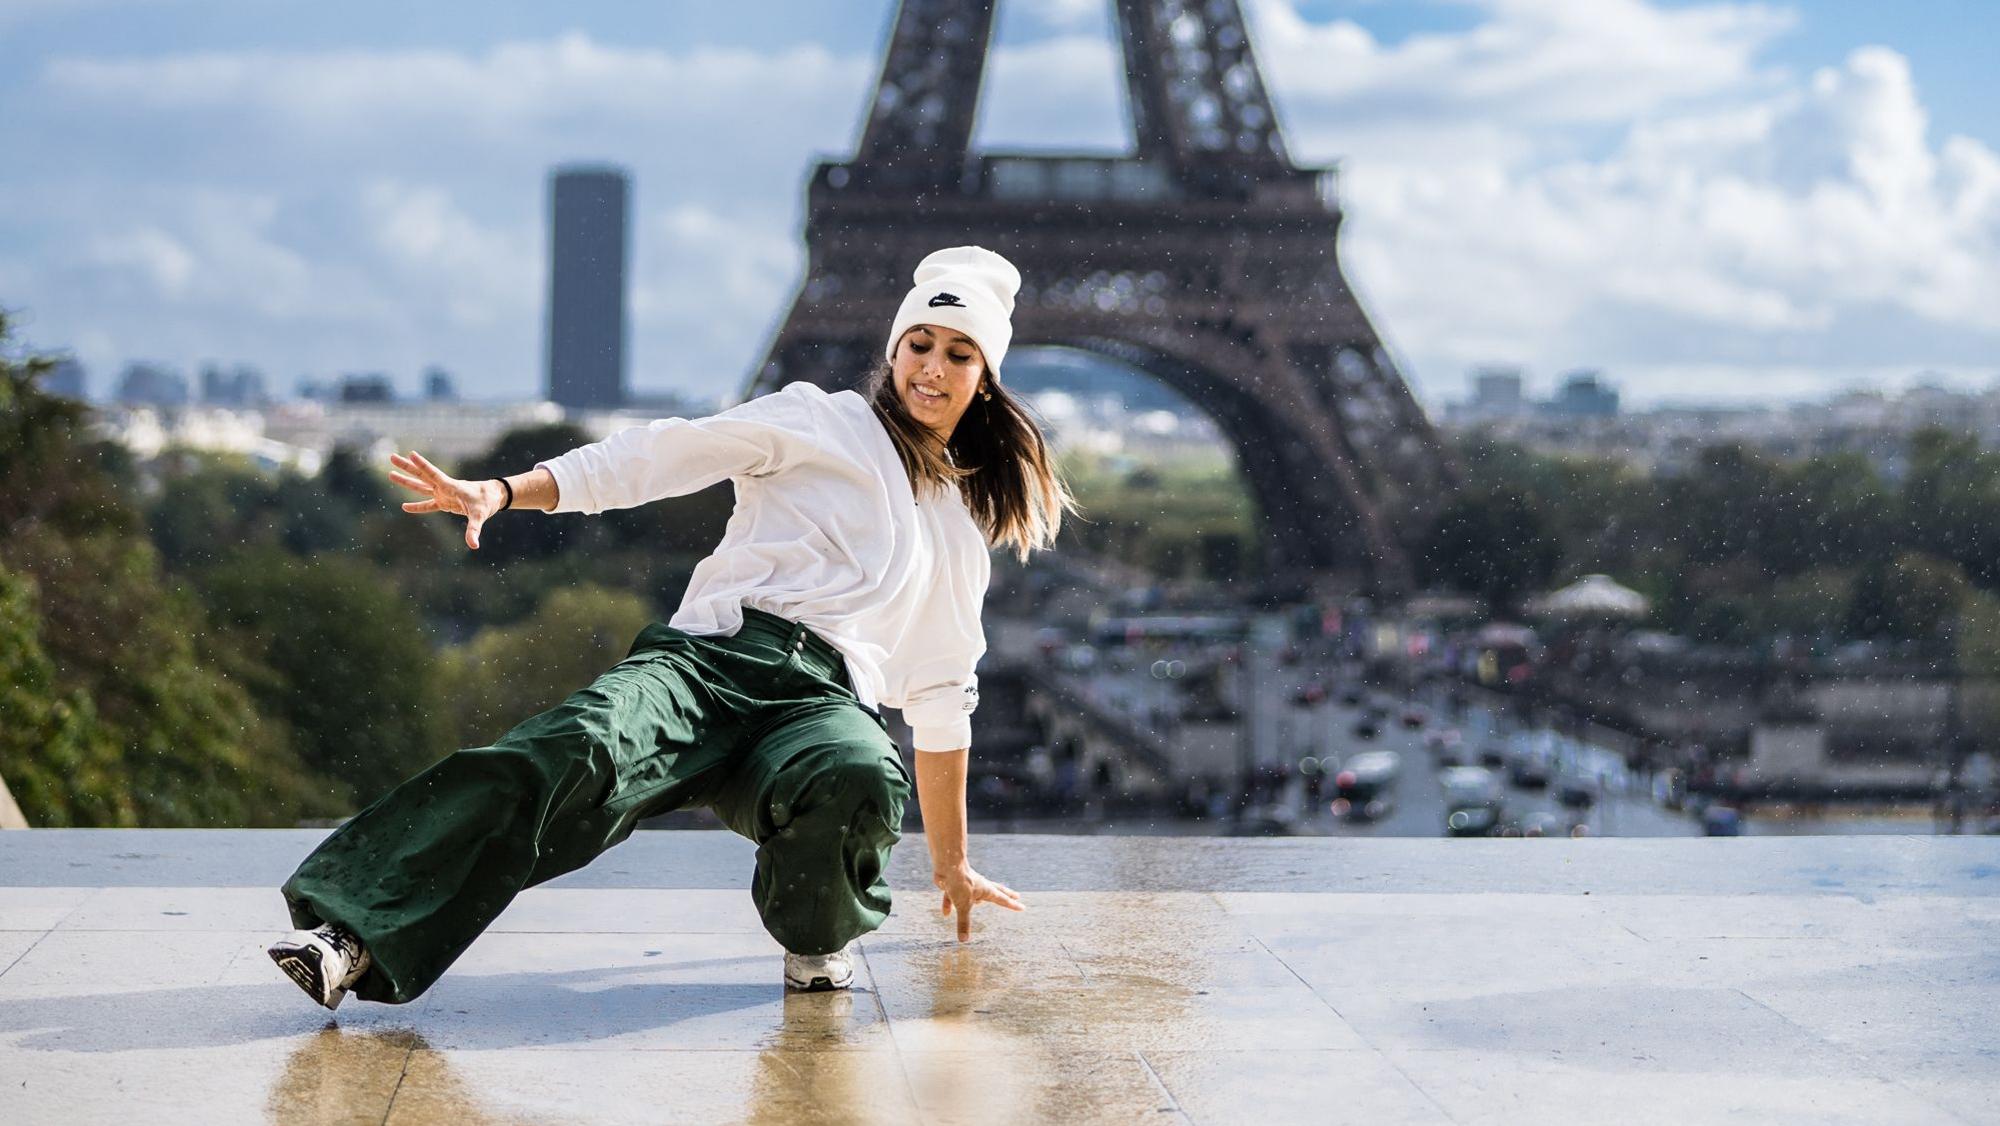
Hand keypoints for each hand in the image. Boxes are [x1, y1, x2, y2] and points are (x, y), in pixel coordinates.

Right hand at [387, 450, 502, 550]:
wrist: (493, 497)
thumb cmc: (487, 502)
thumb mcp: (480, 516)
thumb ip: (474, 530)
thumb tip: (473, 545)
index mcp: (451, 486)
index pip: (434, 474)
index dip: (423, 465)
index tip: (411, 454)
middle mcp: (444, 487)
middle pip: (421, 475)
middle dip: (406, 467)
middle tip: (391, 457)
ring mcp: (443, 494)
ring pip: (420, 486)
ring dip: (406, 481)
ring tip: (390, 473)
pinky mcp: (444, 502)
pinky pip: (427, 504)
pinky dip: (417, 506)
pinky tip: (404, 506)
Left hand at [934, 863, 1024, 941]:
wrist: (947, 866)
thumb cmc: (959, 883)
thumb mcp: (963, 906)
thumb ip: (964, 923)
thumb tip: (964, 940)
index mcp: (987, 890)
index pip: (1003, 899)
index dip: (1012, 905)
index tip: (1022, 907)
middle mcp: (980, 886)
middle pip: (997, 891)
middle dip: (1007, 894)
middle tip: (1017, 896)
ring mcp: (968, 884)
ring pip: (976, 894)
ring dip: (978, 899)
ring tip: (980, 904)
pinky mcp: (956, 883)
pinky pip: (955, 897)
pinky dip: (951, 904)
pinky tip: (946, 913)